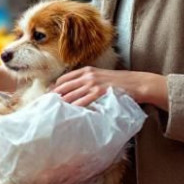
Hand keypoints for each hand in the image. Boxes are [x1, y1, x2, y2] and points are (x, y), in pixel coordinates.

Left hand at [52, 68, 168, 108]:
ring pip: (72, 94)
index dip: (54, 87)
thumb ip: (89, 81)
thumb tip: (77, 91)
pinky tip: (70, 113)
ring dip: (62, 103)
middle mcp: (88, 75)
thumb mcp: (102, 77)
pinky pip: (84, 101)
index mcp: (87, 70)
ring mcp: (94, 83)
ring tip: (53, 111)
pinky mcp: (100, 92)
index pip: (64, 78)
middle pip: (64, 86)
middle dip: (54, 96)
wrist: (137, 83)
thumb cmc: (120, 82)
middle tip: (46, 105)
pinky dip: (75, 107)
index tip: (48, 95)